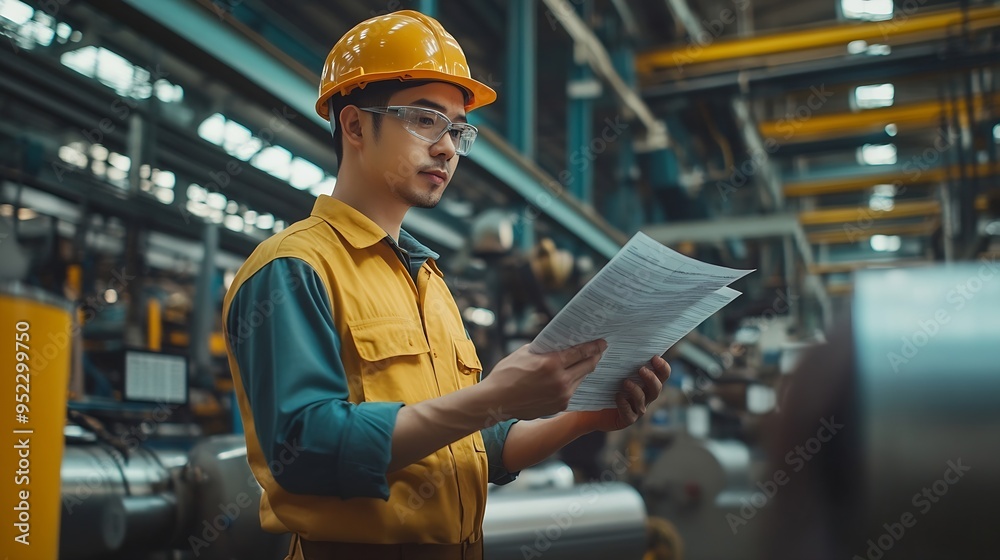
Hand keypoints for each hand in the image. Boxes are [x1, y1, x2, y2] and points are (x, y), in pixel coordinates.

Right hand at [480, 339, 606, 420]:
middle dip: (595, 356)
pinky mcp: (560, 406)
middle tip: (600, 350)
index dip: (594, 346)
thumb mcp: (525, 353)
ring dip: (585, 369)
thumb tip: (561, 343)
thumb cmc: (507, 374)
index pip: (581, 352)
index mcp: (551, 363)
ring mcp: (562, 395)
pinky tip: (572, 376)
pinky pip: (572, 390)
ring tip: (587, 362)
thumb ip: (546, 348)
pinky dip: (574, 382)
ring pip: (582, 378)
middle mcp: (560, 380)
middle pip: (587, 365)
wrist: (496, 402)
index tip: (602, 342)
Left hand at [577, 355, 670, 431]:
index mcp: (646, 383)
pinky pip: (629, 414)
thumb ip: (622, 359)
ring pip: (643, 401)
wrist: (591, 407)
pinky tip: (618, 396)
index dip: (662, 367)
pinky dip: (624, 405)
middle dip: (651, 378)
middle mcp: (645, 396)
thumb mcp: (614, 370)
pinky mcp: (626, 419)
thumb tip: (616, 340)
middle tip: (641, 369)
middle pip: (657, 388)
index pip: (662, 375)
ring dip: (636, 391)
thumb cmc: (605, 384)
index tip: (655, 357)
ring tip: (626, 382)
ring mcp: (637, 409)